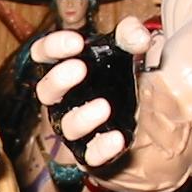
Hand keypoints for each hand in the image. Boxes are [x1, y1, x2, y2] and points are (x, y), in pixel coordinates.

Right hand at [33, 18, 157, 166]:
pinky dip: (101, 149)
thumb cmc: (122, 80)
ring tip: (105, 107)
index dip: (52, 47)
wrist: (148, 121)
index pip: (43, 55)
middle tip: (79, 69)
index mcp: (65, 69)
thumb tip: (138, 37)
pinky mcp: (91, 153)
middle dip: (59, 80)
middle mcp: (64, 100)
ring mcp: (76, 128)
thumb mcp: (127, 51)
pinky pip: (89, 156)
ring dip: (82, 117)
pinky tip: (118, 139)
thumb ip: (131, 36)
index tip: (76, 42)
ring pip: (67, 126)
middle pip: (46, 91)